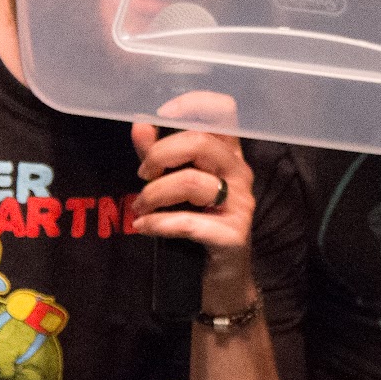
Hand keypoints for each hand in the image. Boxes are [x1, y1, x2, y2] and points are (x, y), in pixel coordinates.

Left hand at [128, 113, 255, 299]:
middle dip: (160, 155)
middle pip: (201, 142)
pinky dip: (158, 223)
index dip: (193, 103)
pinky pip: (189, 222)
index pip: (224, 111)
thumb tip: (139, 123)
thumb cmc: (198, 222)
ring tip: (139, 208)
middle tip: (142, 175)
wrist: (221, 276)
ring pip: (192, 181)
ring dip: (154, 194)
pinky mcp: (233, 234)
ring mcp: (241, 203)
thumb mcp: (174, 183)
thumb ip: (157, 153)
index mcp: (228, 153)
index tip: (161, 115)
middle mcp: (240, 172)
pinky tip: (143, 228)